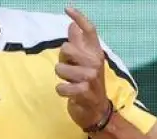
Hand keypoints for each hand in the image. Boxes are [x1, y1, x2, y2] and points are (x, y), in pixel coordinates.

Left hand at [55, 7, 111, 131]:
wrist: (96, 111)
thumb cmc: (88, 84)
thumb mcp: (84, 63)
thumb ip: (78, 44)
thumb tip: (71, 25)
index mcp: (96, 53)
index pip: (90, 30)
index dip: (79, 17)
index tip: (67, 8)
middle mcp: (95, 62)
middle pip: (67, 48)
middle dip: (62, 59)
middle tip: (69, 70)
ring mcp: (91, 77)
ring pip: (60, 68)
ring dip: (61, 78)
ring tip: (70, 83)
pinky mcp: (84, 92)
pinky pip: (61, 87)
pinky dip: (61, 91)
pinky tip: (68, 93)